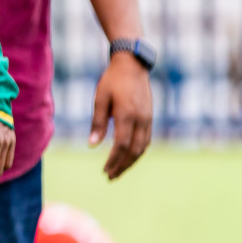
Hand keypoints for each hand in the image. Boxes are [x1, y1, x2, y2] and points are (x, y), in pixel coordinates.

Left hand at [90, 53, 152, 179]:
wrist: (132, 65)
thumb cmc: (112, 81)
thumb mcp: (100, 99)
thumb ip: (98, 123)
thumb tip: (92, 145)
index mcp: (127, 115)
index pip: (121, 146)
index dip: (114, 160)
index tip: (104, 171)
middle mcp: (141, 120)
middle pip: (134, 151)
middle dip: (122, 166)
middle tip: (110, 177)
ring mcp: (148, 119)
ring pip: (142, 148)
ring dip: (131, 161)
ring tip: (118, 170)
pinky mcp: (150, 117)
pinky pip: (146, 140)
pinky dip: (138, 151)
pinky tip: (129, 156)